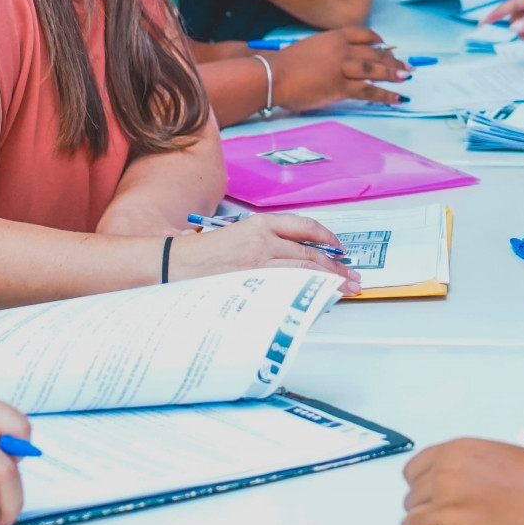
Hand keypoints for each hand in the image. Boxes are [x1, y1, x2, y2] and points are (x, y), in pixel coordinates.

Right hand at [169, 214, 362, 294]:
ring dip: (329, 282)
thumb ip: (263, 247)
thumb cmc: (198, 258)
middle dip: (335, 267)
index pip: (303, 226)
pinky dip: (308, 295)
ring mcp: (258, 263)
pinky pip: (289, 289)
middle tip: (353, 278)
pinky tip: (319, 300)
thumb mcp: (234, 238)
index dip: (327, 238)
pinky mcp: (253, 283)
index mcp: (257, 224)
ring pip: (304, 272)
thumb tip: (294, 264)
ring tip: (345, 290)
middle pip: (309, 253)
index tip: (339, 248)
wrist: (170, 266)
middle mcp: (262, 240)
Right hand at [268, 27, 412, 110]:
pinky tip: (396, 98)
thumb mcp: (308, 48)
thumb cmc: (284, 65)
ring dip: (393, 74)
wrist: (273, 75)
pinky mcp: (341, 87)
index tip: (385, 45)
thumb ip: (325, 52)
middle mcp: (342, 49)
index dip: (377, 40)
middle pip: (374, 52)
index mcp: (333, 37)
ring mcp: (343, 67)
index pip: (363, 34)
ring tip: (406, 78)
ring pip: (375, 70)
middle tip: (405, 66)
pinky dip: (385, 95)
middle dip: (391, 60)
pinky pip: (369, 91)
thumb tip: (336, 61)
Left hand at [400, 439, 523, 524]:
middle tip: (455, 521)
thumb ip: (467, 467)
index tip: (436, 498)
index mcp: (456, 452)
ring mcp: (448, 511)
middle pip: (411, 501)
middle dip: (429, 512)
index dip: (425, 489)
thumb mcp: (500, 456)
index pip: (412, 472)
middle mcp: (446, 477)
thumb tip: (451, 484)